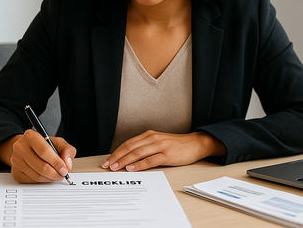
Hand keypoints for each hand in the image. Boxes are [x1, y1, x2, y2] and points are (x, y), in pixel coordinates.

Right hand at [0, 129, 75, 182]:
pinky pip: (32, 181)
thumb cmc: (44, 145)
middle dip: (55, 173)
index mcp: (30, 136)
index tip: (65, 169)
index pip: (44, 151)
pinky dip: (43, 180)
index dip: (57, 162)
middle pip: (41, 166)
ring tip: (56, 175)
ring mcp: (16, 161)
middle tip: (62, 174)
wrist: (27, 149)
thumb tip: (67, 164)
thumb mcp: (58, 142)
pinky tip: (47, 176)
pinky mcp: (15, 172)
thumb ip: (67, 150)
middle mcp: (20, 147)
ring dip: (50, 178)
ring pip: (37, 176)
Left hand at [101, 130, 225, 171]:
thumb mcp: (159, 143)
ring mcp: (160, 146)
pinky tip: (132, 168)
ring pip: (137, 153)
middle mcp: (153, 138)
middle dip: (117, 157)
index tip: (107, 160)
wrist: (195, 144)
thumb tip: (129, 158)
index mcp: (149, 135)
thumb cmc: (176, 145)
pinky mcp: (167, 155)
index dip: (116, 152)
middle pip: (130, 147)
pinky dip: (139, 164)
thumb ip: (146, 147)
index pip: (128, 143)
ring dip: (124, 161)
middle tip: (107, 166)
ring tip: (115, 168)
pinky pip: (150, 160)